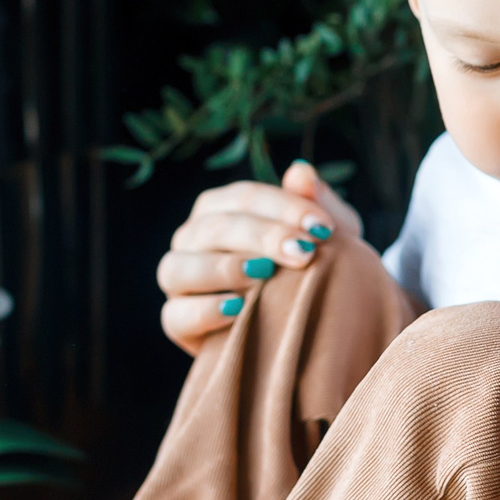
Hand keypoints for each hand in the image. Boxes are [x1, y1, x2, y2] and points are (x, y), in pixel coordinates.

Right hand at [157, 162, 362, 354]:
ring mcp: (179, 280)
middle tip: (304, 252)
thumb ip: (317, 204)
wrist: (299, 327)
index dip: (284, 207)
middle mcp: (191, 239)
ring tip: (264, 275)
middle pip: (214, 227)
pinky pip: (177, 314)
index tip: (323, 227)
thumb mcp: (322, 239)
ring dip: (223, 268)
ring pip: (180, 267)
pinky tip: (237, 310)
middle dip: (262, 237)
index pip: (244, 197)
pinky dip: (205, 310)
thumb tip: (300, 172)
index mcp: (219, 209)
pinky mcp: (178, 322)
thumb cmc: (307, 272)